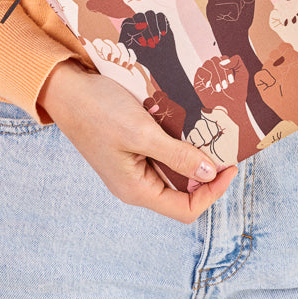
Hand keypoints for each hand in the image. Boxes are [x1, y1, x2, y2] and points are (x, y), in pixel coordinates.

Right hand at [37, 61, 237, 219]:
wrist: (66, 89)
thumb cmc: (99, 110)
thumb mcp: (142, 132)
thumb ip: (177, 155)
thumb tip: (210, 172)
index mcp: (137, 190)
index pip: (186, 208)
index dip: (213, 192)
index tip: (231, 165)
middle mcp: (135, 184)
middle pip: (183, 192)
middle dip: (206, 173)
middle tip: (224, 146)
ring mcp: (132, 167)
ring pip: (174, 173)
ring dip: (193, 157)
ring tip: (210, 134)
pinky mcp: (130, 150)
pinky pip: (162, 156)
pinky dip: (179, 145)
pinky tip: (188, 126)